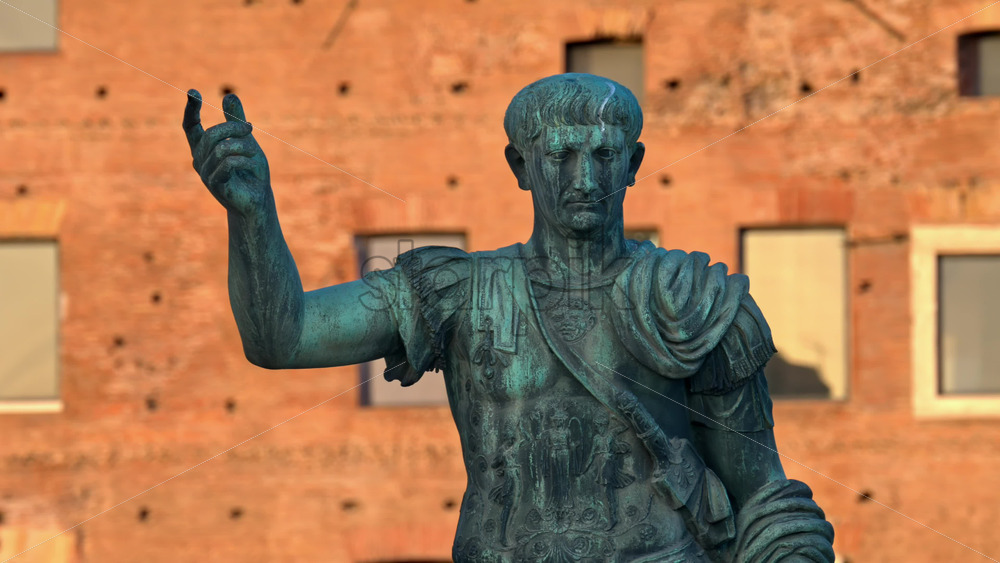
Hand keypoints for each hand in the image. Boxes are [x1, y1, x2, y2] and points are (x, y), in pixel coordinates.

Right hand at [183, 90, 269, 215]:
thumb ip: (236, 121)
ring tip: (255, 153)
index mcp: (204, 149)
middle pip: (210, 134)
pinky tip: (253, 163)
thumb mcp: (246, 141)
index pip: (190, 127)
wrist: (257, 201)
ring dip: (242, 146)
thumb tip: (229, 96)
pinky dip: (243, 159)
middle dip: (232, 127)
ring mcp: (205, 173)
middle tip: (250, 127)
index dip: (190, 110)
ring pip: (221, 148)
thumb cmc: (251, 172)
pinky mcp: (215, 184)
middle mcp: (200, 160)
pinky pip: (227, 163)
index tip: (193, 92)